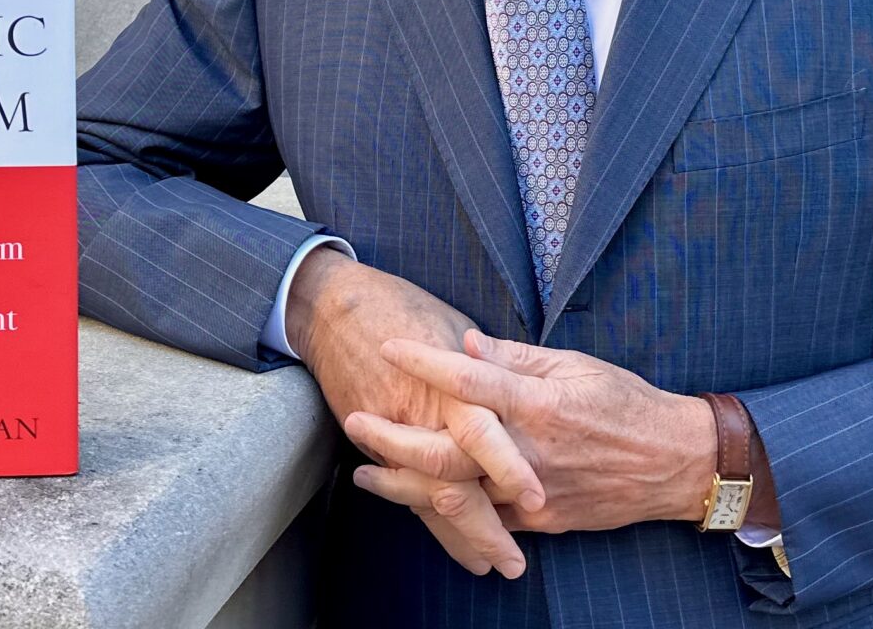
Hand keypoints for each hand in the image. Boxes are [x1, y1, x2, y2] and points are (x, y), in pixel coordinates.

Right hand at [285, 254, 542, 575]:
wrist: (335, 309)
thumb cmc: (403, 308)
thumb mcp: (455, 324)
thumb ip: (494, 362)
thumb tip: (526, 393)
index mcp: (449, 378)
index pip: (481, 430)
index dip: (508, 467)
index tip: (537, 500)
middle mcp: (421, 412)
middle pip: (455, 479)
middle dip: (486, 524)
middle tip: (515, 561)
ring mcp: (393, 431)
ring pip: (429, 497)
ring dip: (461, 535)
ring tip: (492, 564)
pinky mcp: (371, 444)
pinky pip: (407, 492)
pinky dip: (431, 522)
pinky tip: (455, 545)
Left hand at [344, 330, 716, 534]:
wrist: (672, 463)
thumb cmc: (625, 403)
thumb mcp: (576, 365)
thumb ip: (516, 358)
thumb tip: (465, 344)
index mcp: (540, 404)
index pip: (469, 380)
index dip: (424, 361)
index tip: (389, 347)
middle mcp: (530, 452)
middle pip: (447, 451)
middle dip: (393, 438)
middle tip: (355, 422)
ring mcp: (532, 493)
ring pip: (455, 496)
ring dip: (403, 485)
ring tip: (366, 474)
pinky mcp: (538, 521)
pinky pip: (481, 522)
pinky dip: (443, 514)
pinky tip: (413, 502)